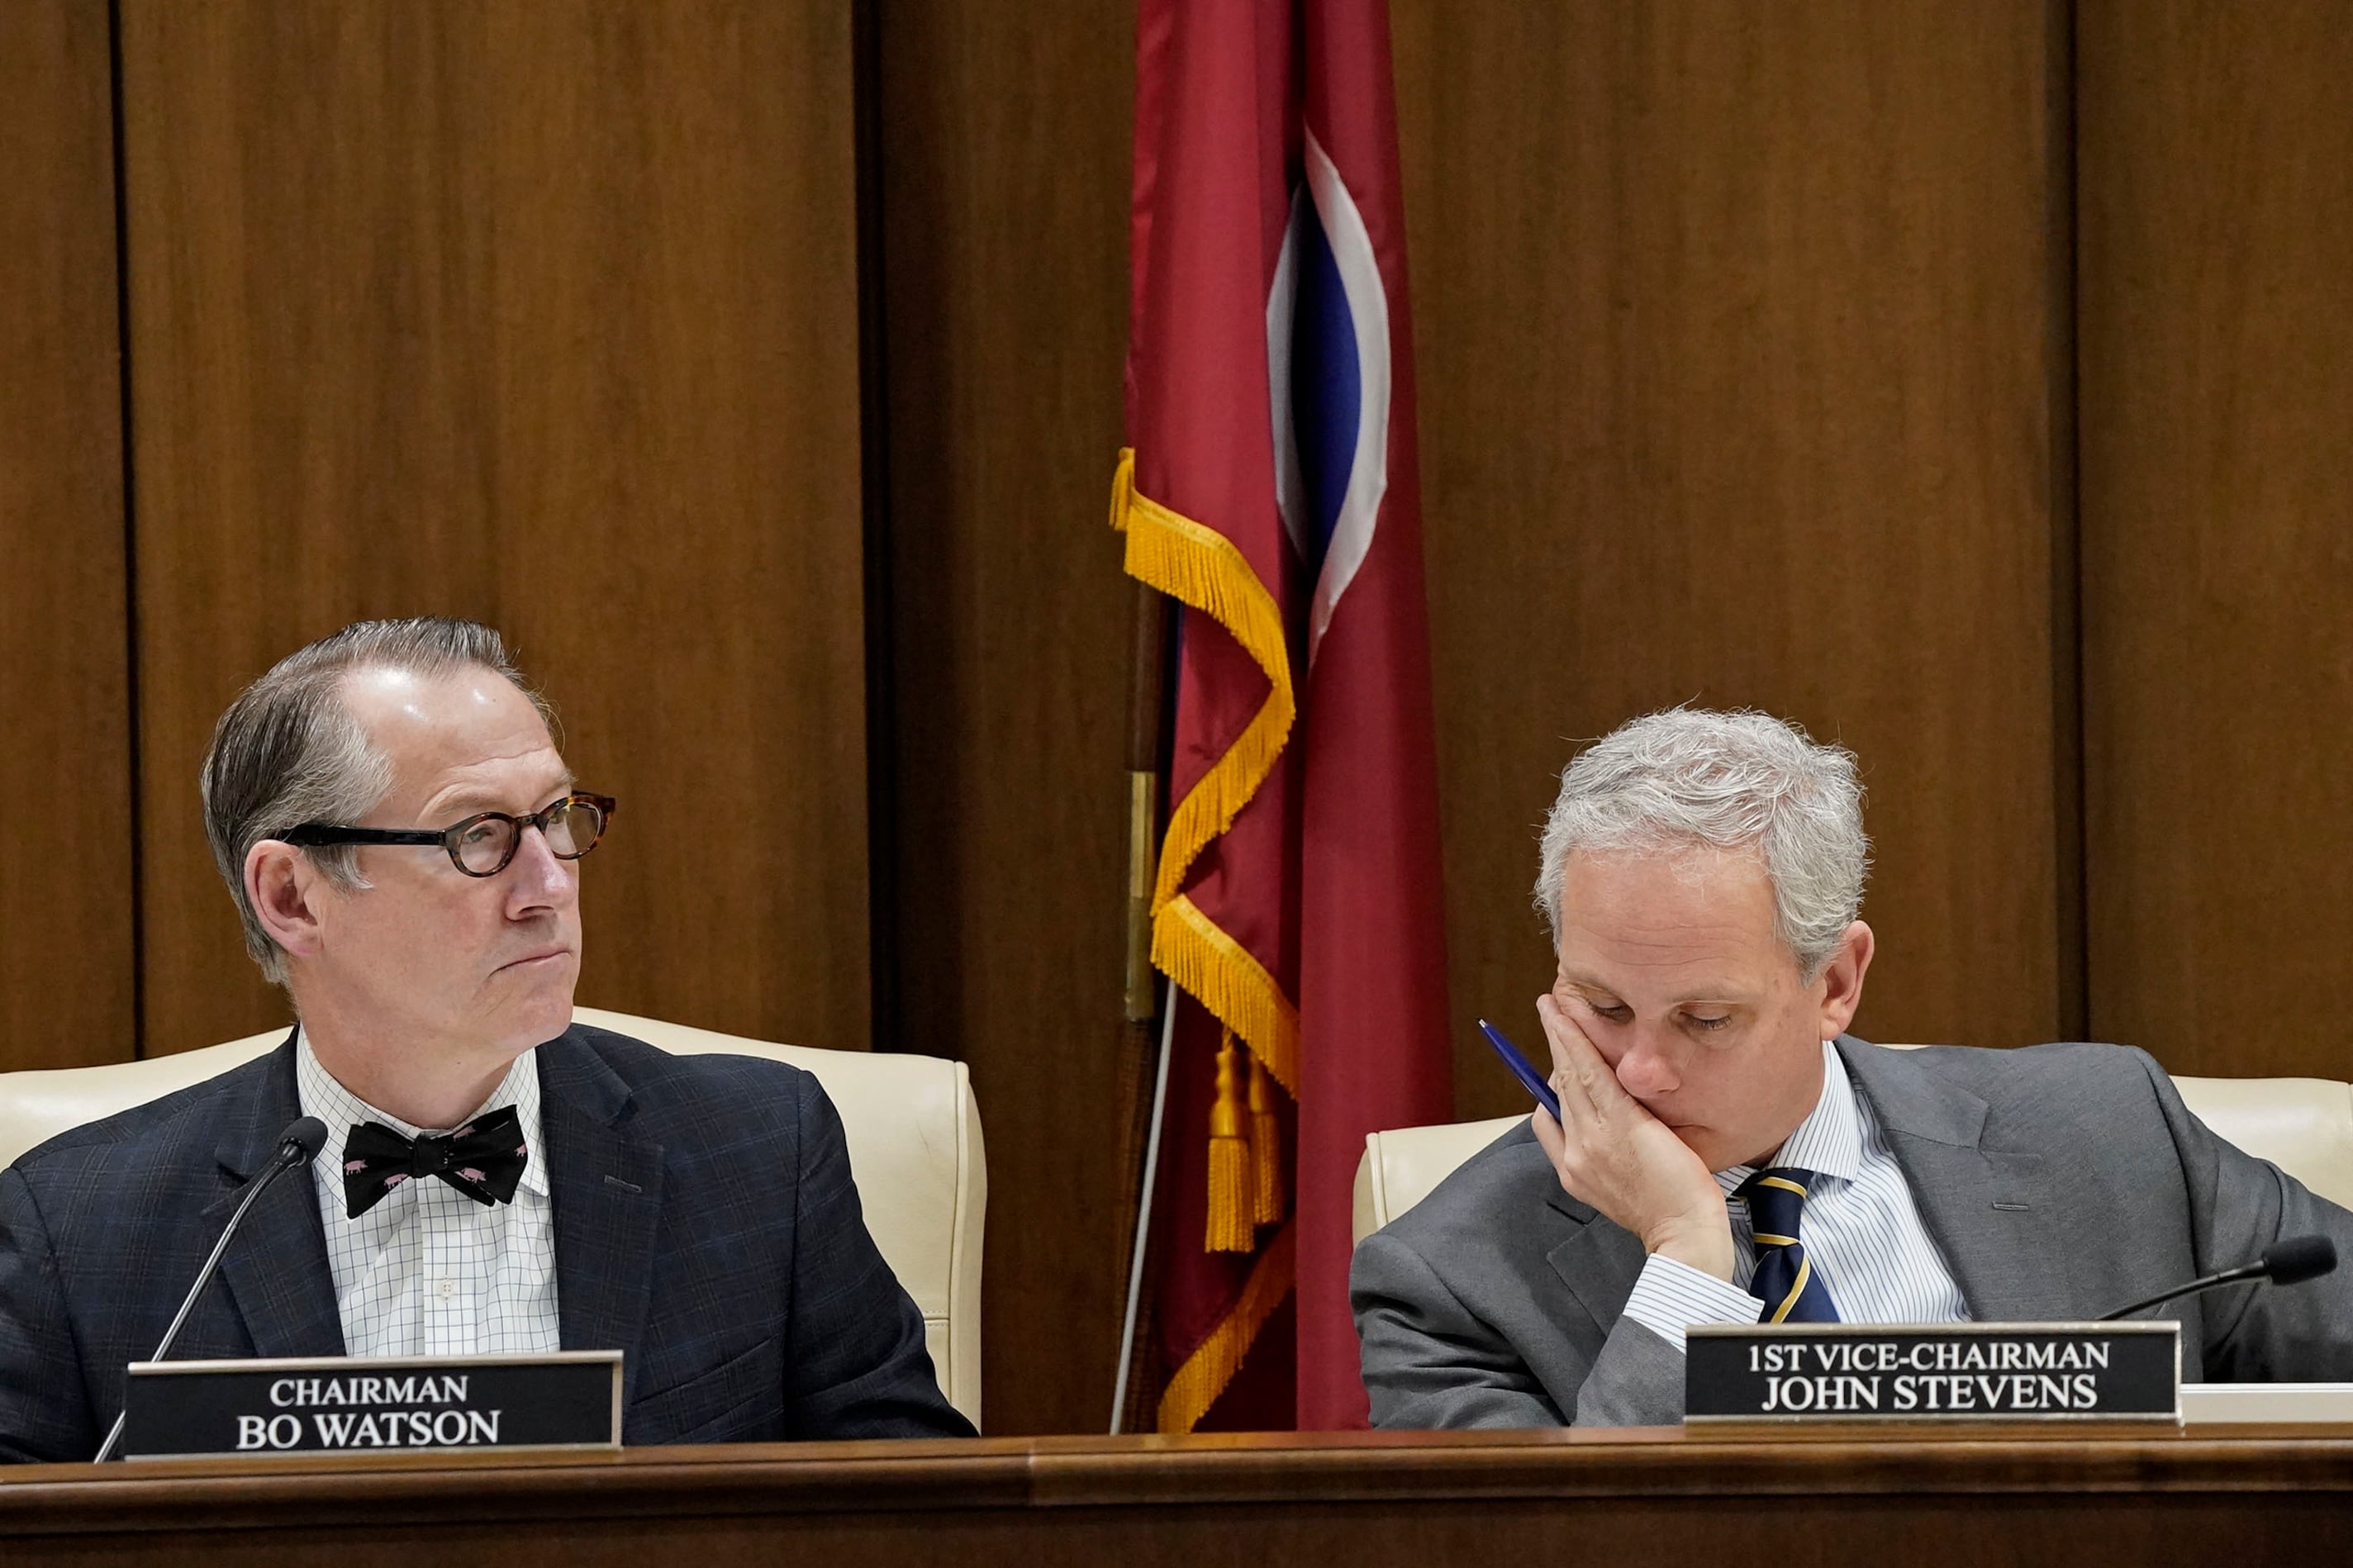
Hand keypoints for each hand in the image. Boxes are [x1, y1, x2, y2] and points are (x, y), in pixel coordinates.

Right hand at [1528, 993, 1734, 1280]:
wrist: (1685, 1235)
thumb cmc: (1672, 1215)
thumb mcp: (1628, 1190)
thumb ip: (1614, 1157)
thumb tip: (1618, 1126)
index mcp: (1574, 1173)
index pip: (1548, 1122)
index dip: (1548, 1090)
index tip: (1555, 1066)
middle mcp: (1576, 1154)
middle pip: (1556, 1089)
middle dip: (1552, 1049)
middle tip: (1549, 1015)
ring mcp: (1593, 1138)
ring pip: (1567, 1075)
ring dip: (1558, 1035)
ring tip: (1553, 1007)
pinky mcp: (1619, 1124)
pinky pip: (1588, 1074)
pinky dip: (1574, 1042)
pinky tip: (1568, 1019)